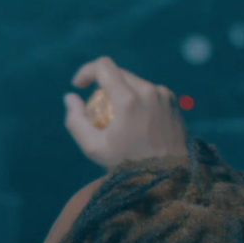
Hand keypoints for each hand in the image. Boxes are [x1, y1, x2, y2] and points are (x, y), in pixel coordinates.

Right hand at [63, 57, 189, 171]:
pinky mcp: (173, 101)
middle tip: (98, 110)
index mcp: (128, 99)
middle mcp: (148, 91)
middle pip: (119, 74)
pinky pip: (150, 93)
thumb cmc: (128, 164)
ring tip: (121, 121)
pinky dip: (139, 102)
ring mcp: (163, 94)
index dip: (86, 71)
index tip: (79, 86)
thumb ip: (76, 121)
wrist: (169, 175)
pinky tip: (138, 124)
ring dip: (122, 94)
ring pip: (135, 83)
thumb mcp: (94, 148)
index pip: (103, 66)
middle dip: (103, 86)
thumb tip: (70, 97)